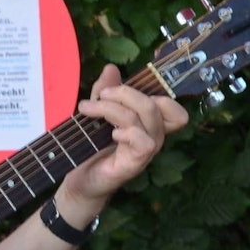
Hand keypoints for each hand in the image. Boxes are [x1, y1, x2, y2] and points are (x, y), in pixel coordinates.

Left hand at [57, 64, 189, 221]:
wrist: (80, 180)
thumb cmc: (91, 148)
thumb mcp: (96, 114)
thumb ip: (105, 92)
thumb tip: (111, 68)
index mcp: (147, 123)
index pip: (170, 104)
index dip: (155, 90)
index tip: (120, 87)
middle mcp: (152, 136)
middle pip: (156, 103)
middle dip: (125, 93)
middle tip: (99, 96)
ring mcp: (146, 151)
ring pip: (146, 117)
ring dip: (114, 108)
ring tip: (88, 110)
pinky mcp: (135, 164)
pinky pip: (144, 141)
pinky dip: (127, 132)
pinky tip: (110, 134)